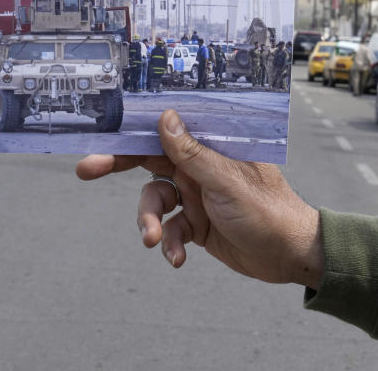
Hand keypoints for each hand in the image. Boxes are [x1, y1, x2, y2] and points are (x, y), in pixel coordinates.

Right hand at [76, 109, 323, 286]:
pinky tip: (177, 259)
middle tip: (86, 169)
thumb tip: (165, 118)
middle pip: (148, 159)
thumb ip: (193, 153)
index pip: (165, 129)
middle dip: (117, 164)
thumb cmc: (269, 209)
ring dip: (148, 220)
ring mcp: (196, 195)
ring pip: (155, 201)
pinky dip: (169, 244)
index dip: (133, 127)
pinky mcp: (197, 225)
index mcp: (210, 146)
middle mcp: (199, 166)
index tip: (102, 128)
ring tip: (151, 239)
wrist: (291, 255)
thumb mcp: (227, 181)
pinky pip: (170, 231)